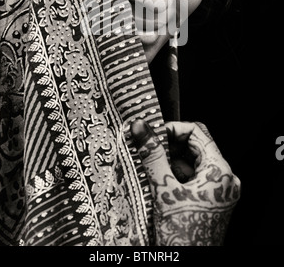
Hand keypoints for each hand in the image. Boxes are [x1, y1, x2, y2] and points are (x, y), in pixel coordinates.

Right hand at [131, 119, 240, 245]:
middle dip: (169, 146)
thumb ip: (152, 155)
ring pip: (192, 163)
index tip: (152, 133)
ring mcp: (218, 191)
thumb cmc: (184, 236)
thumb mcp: (164, 190)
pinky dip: (174, 175)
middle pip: (195, 147)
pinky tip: (156, 180)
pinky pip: (192, 179)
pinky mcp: (210, 202)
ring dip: (169, 161)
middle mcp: (224, 179)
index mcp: (220, 171)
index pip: (197, 132)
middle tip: (146, 147)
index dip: (173, 129)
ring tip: (147, 165)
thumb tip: (141, 128)